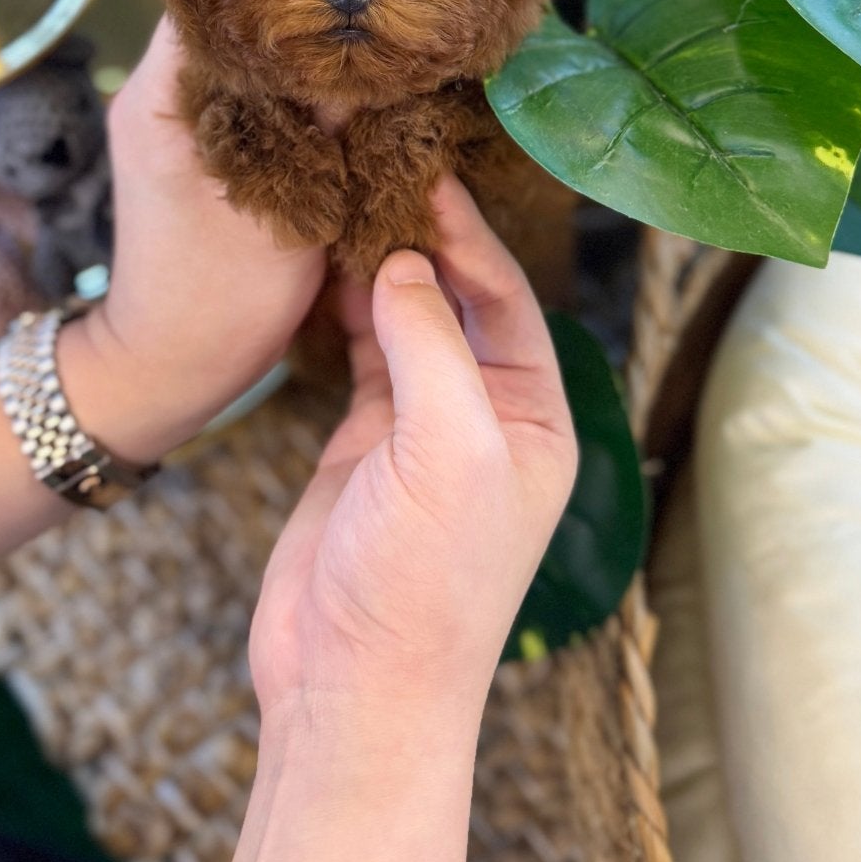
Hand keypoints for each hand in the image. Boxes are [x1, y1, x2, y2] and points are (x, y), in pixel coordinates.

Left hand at [59, 18, 326, 460]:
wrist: (167, 367)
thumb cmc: (218, 300)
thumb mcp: (290, 208)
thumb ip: (327, 121)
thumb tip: (377, 44)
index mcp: (160, 92)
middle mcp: (156, 90)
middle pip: (231, 15)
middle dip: (298, 5)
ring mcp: (173, 118)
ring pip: (244, 52)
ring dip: (297, 48)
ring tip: (364, 28)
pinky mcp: (196, 144)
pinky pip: (246, 90)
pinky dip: (289, 85)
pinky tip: (340, 86)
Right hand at [250, 177, 576, 732]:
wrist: (352, 689)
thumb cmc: (424, 584)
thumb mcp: (448, 449)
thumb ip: (431, 346)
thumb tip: (403, 263)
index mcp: (536, 420)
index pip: (509, 300)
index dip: (470, 237)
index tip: (426, 176)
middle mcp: (486, 418)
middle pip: (459, 302)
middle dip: (425, 241)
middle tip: (379, 172)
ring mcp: (421, 431)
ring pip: (407, 323)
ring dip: (382, 267)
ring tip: (345, 203)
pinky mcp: (363, 447)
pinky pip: (362, 357)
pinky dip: (346, 311)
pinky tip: (324, 266)